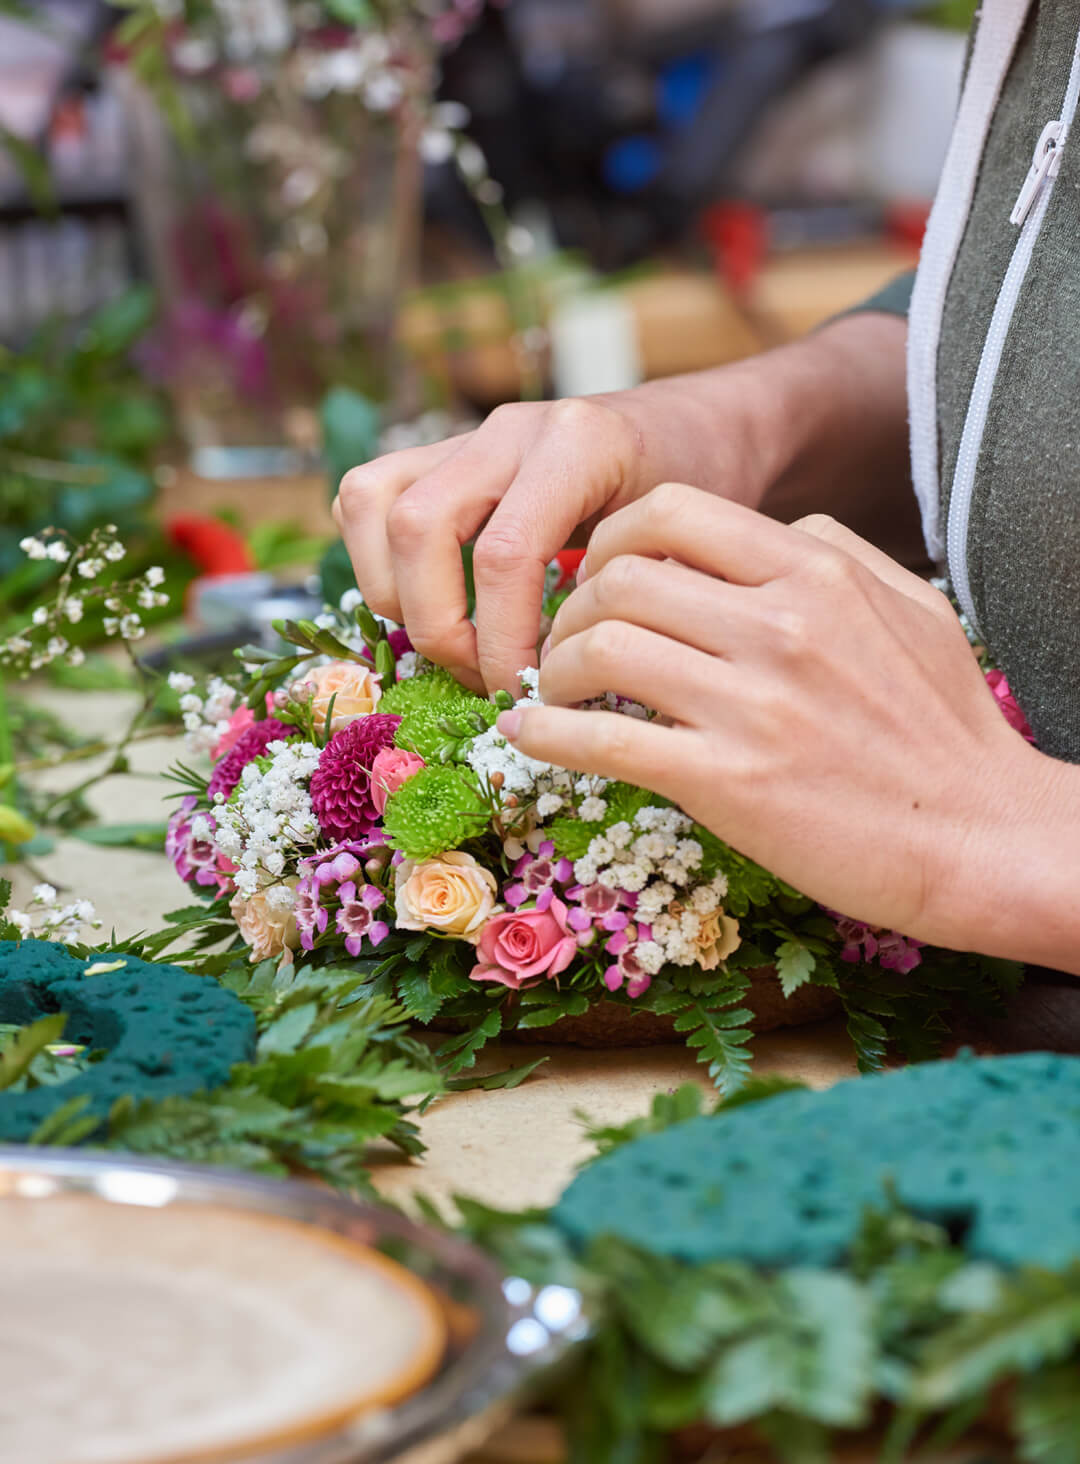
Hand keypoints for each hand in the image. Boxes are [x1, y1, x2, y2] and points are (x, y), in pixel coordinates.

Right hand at [332, 392, 759, 693]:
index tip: (524, 690)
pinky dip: (378, 561)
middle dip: (436, 624)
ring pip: (373, 501)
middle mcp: (510, 429)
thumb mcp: (685, 542)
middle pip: (419, 526)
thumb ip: (623, 595)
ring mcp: (468, 436)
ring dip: (390, 592)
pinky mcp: (441, 453)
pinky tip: (430, 605)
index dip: (499, 639)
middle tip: (482, 677)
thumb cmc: (700, 492)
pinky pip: (369, 497)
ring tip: (447, 644)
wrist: (700, 428)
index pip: (504, 554)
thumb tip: (555, 682)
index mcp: (578, 445)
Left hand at [497, 485, 1048, 947]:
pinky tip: (529, 739)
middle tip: (563, 644)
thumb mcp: (911, 610)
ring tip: (551, 694)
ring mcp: (751, 705)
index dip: (609, 539)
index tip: (595, 576)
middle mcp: (779, 625)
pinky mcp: (727, 782)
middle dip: (569, 608)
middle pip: (619, 578)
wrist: (980, 838)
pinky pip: (601, 742)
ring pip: (599, 651)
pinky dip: (545, 736)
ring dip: (551, 671)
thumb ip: (838, 555)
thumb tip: (772, 532)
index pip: (671, 513)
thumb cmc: (946, 728)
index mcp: (815, 572)